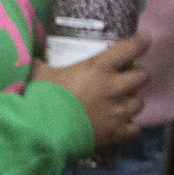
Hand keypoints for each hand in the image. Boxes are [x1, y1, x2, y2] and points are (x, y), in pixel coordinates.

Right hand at [30, 27, 151, 148]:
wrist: (45, 133)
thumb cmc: (43, 98)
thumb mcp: (39, 73)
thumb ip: (40, 63)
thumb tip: (29, 57)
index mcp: (99, 68)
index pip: (130, 49)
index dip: (140, 43)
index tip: (144, 41)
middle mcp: (114, 88)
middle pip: (142, 77)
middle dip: (139, 74)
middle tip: (130, 74)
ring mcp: (118, 112)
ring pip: (140, 102)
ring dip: (134, 98)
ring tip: (126, 99)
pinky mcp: (116, 132)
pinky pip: (135, 127)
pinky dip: (131, 124)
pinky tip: (124, 122)